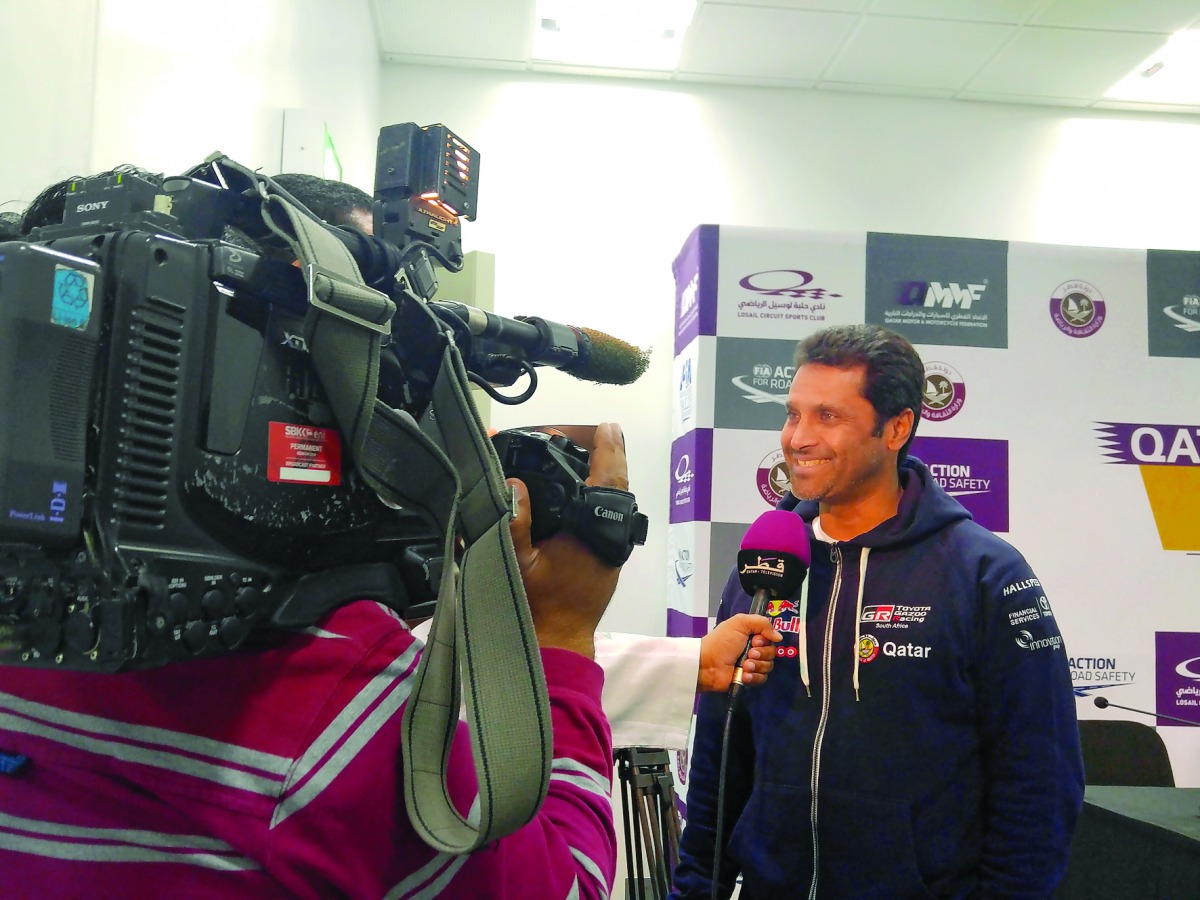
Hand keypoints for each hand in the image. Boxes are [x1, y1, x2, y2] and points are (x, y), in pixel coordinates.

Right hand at [509, 422, 627, 658]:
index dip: (606, 446)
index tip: (607, 425)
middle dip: (600, 454)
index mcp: (591, 530)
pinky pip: (605, 516)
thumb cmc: (537, 607)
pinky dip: (594, 497)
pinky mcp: (605, 556)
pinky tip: (574, 490)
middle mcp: (608, 535)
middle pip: (615, 482)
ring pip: (612, 499)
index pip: (608, 477)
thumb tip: (513, 483)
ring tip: (576, 454)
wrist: (556, 645)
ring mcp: (610, 546)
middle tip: (579, 435)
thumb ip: (513, 521)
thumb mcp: (515, 562)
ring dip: (597, 475)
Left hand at [697, 614, 781, 691]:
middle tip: (749, 654)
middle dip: (761, 654)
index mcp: (751, 635)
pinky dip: (753, 677)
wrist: (708, 663)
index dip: (765, 641)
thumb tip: (779, 636)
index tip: (755, 641)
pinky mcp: (749, 679)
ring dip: (756, 666)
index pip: (770, 639)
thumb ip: (762, 623)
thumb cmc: (722, 641)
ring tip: (743, 666)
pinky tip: (744, 675)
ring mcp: (751, 665)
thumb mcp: (740, 623)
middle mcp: (753, 649)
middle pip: (772, 653)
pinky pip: (762, 679)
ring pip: (768, 667)